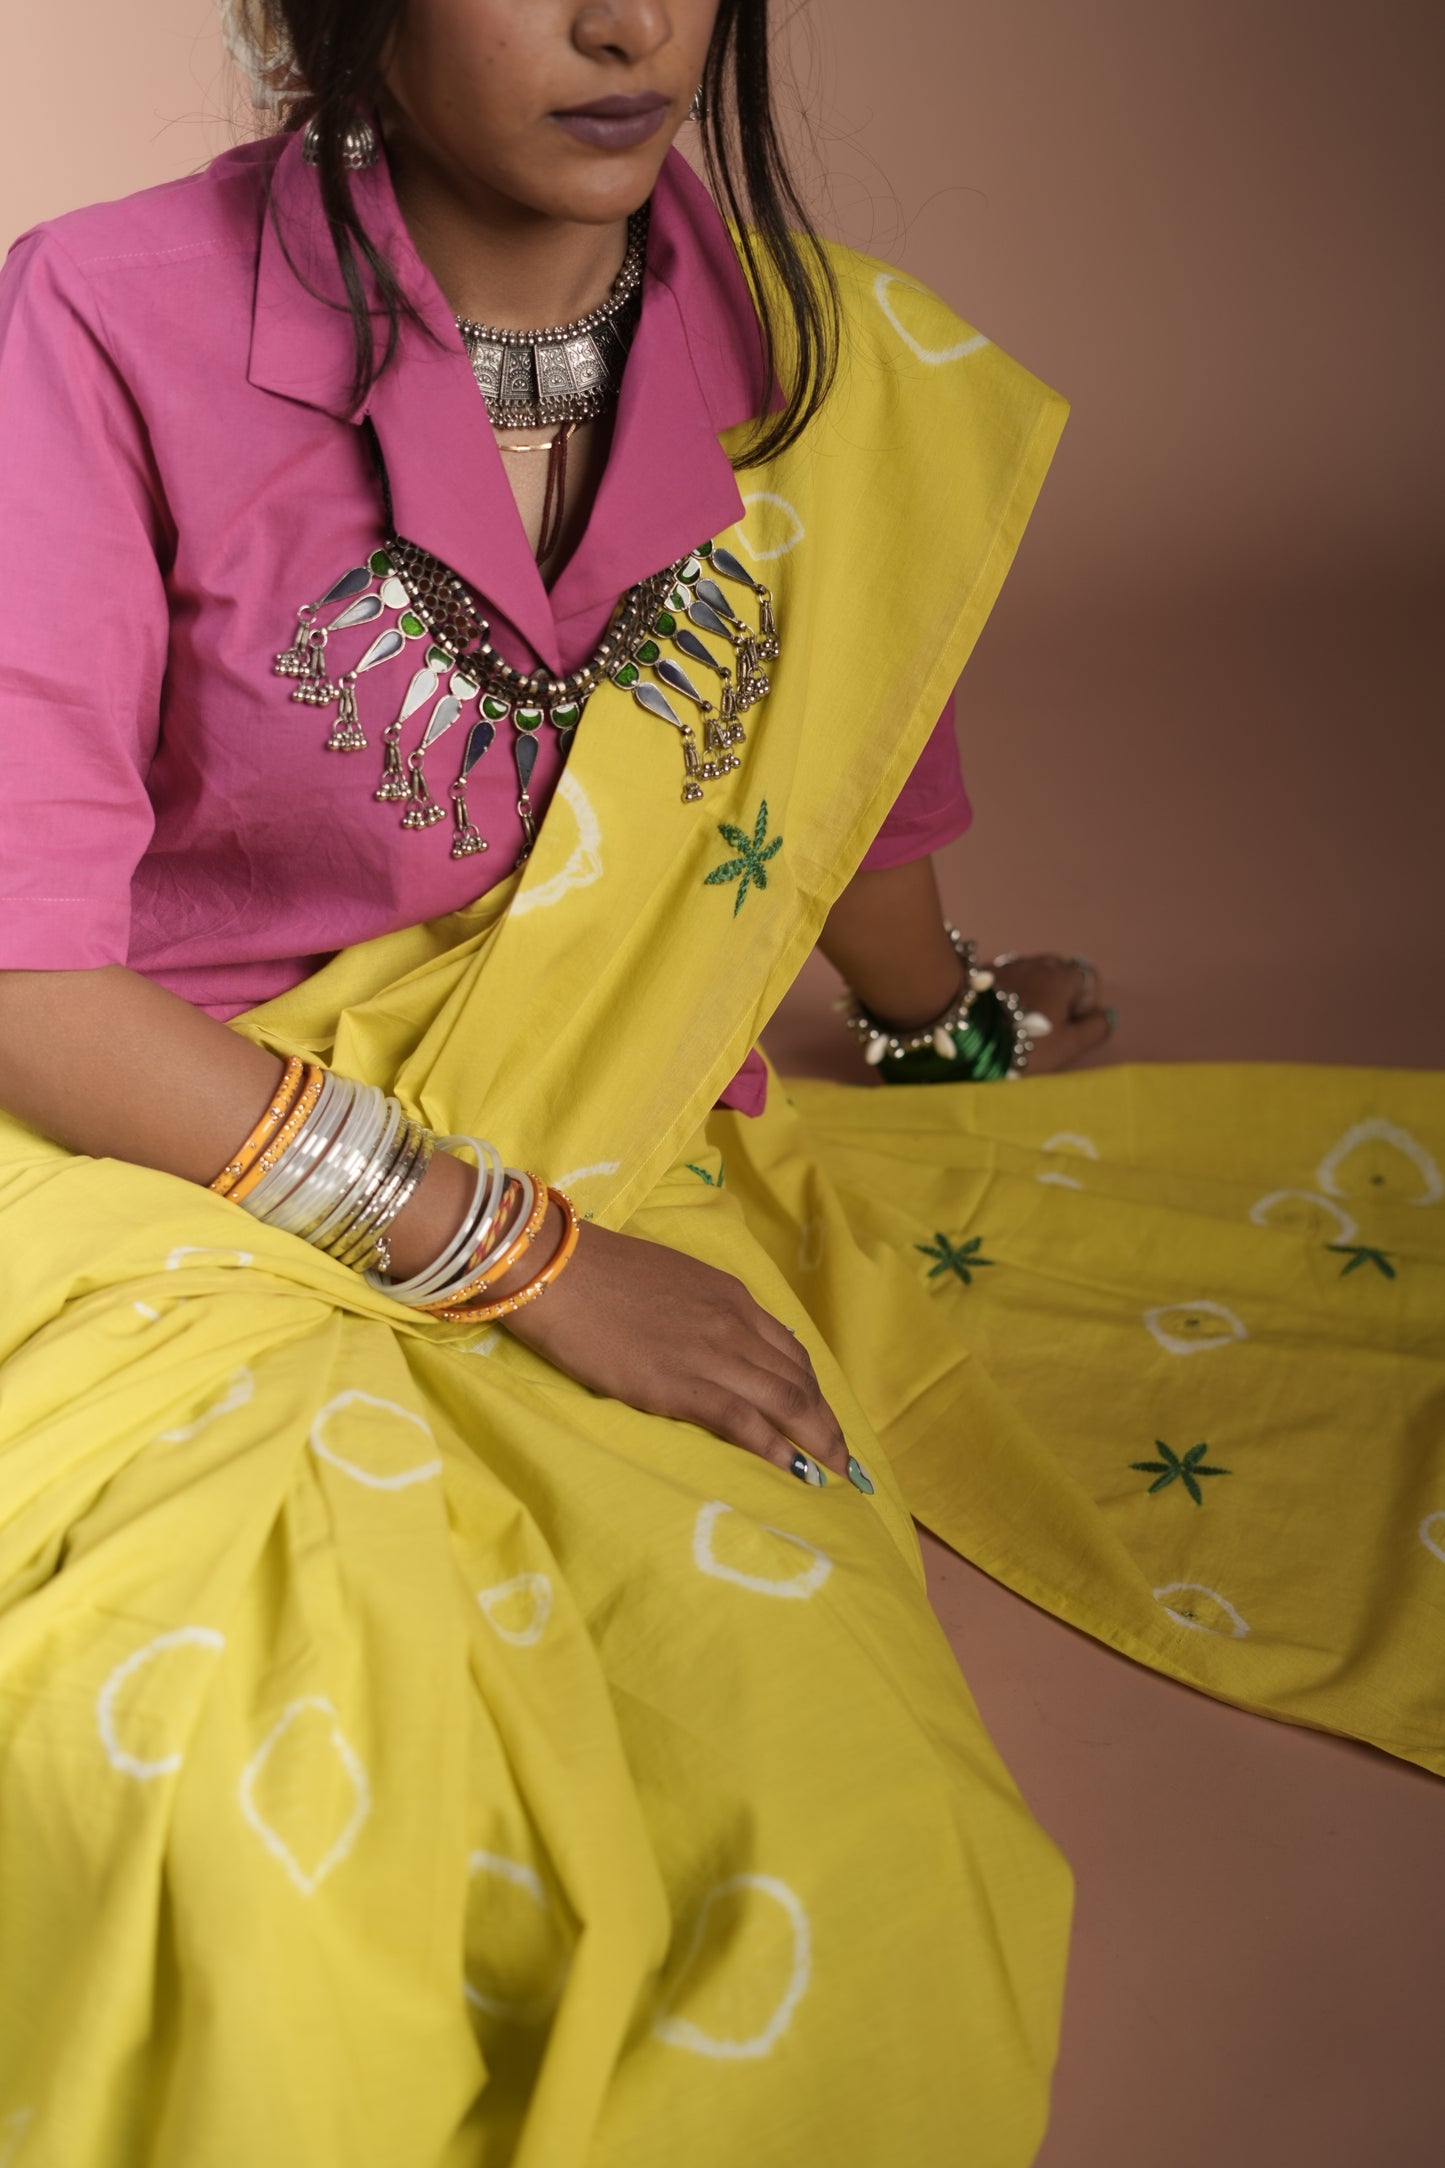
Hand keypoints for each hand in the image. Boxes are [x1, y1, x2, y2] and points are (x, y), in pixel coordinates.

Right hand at [502, 1215, 850, 1480]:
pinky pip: (744, 1420)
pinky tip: (794, 1472)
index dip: (816, 1391)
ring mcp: (710, 1354)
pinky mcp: (681, 1384)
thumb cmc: (601, 1273)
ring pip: (784, 1401)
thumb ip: (705, 1313)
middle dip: (827, 1425)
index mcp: (732, 1297)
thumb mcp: (673, 1282)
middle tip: (845, 1462)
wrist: (558, 1271)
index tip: (827, 1420)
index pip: (792, 1350)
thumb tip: (720, 1346)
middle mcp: (734, 1324)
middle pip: (799, 1381)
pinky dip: (776, 1449)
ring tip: (834, 1474)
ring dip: (816, 1441)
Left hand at [991, 953, 1113, 1074]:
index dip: (1084, 1001)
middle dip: (1059, 993)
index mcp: (1060, 976)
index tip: (1070, 1023)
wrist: (968, 1040)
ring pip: (1031, 972)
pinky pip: (1007, 977)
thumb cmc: (1027, 1045)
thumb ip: (1094, 1028)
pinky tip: (1001, 1014)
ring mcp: (1007, 965)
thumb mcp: (1069, 1044)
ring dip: (1034, 990)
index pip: (1086, 977)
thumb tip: (1106, 1015)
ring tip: (1023, 1020)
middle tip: (1047, 1023)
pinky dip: (1011, 990)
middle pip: (1058, 971)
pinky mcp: (982, 973)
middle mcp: (1035, 963)